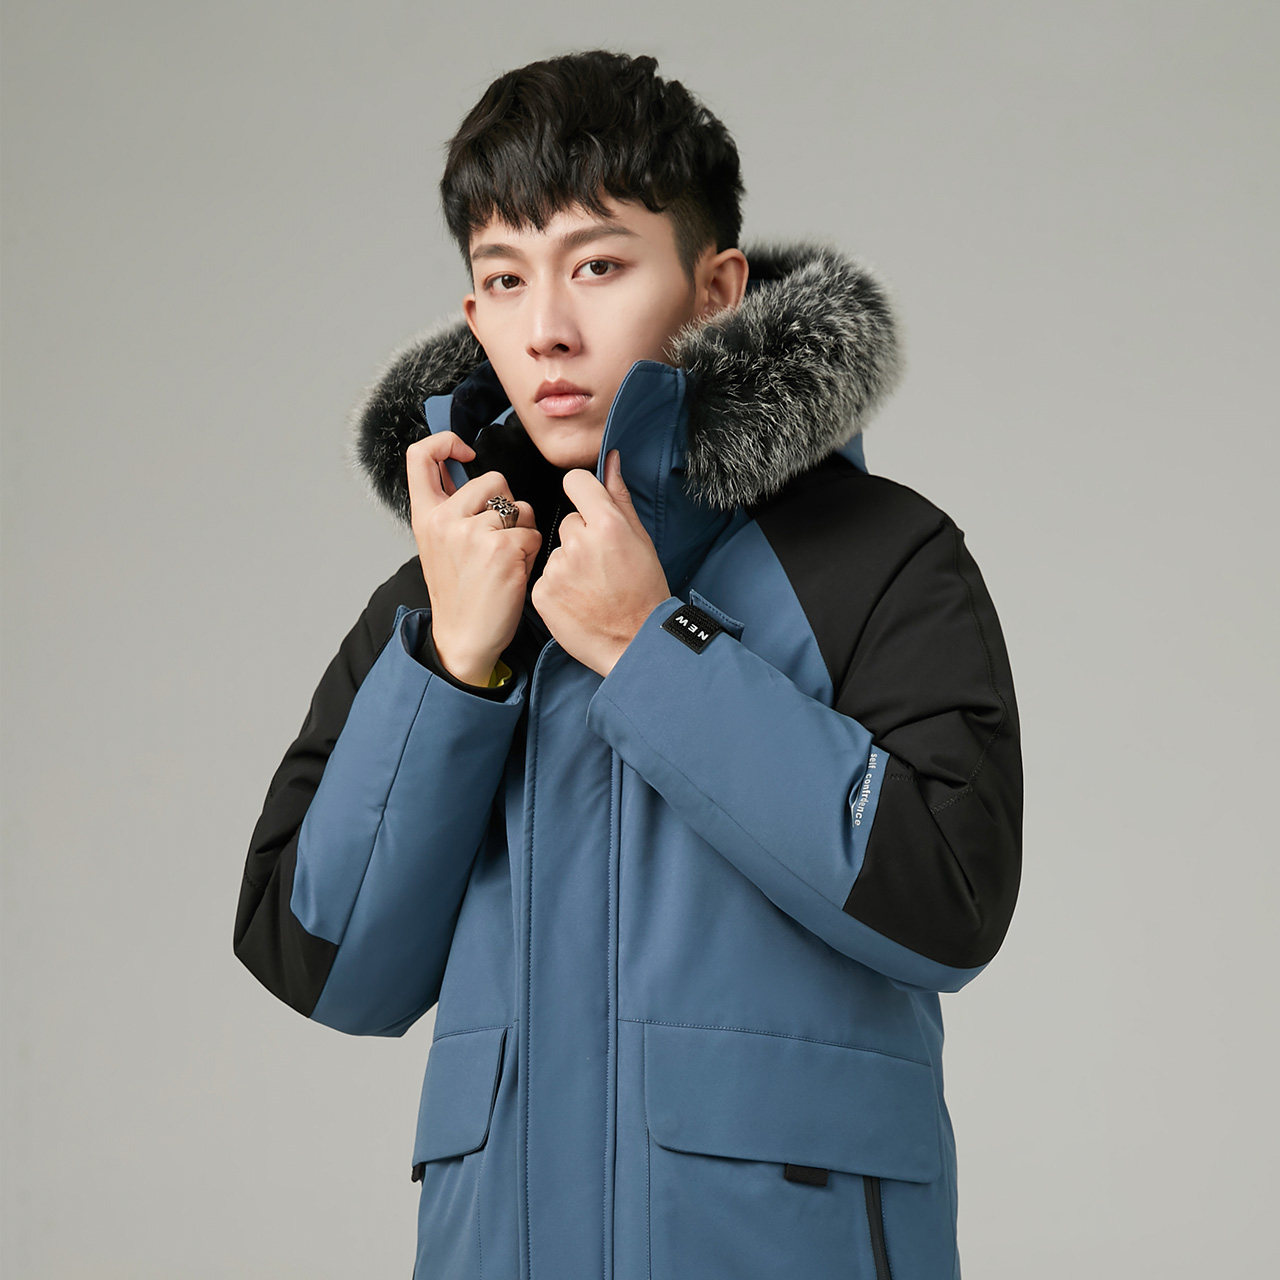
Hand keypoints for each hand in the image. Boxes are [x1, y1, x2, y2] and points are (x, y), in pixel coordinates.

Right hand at [406, 431, 541, 683]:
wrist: (464, 638)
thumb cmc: (459, 593)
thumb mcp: (439, 544)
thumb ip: (450, 506)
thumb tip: (465, 466)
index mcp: (425, 516)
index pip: (421, 455)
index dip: (446, 442)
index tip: (466, 453)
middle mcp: (445, 519)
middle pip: (493, 479)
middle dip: (506, 503)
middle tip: (497, 538)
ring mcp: (473, 533)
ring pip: (519, 507)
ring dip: (521, 531)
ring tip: (504, 560)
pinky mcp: (502, 548)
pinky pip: (532, 532)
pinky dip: (531, 551)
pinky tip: (513, 572)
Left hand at [530, 449, 670, 677]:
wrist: (634, 643)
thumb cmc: (644, 593)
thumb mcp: (641, 540)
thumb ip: (620, 496)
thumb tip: (611, 460)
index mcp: (607, 524)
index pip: (575, 482)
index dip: (583, 494)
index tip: (589, 510)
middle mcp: (578, 542)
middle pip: (568, 522)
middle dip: (581, 539)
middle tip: (602, 566)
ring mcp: (556, 569)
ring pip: (557, 552)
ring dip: (569, 565)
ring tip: (592, 588)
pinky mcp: (541, 593)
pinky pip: (545, 577)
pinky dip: (558, 588)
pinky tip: (578, 601)